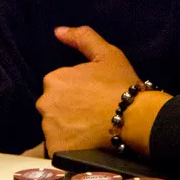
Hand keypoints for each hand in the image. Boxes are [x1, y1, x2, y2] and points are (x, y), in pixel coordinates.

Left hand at [37, 26, 141, 153]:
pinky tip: (86, 143)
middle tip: (92, 113)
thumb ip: (82, 38)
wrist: (135, 118)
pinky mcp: (56, 148)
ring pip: (55, 128)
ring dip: (68, 128)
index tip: (93, 96)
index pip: (58, 86)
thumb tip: (58, 31)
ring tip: (91, 129)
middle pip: (53, 107)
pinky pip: (58, 147)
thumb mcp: (107, 54)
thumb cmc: (121, 85)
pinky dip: (69, 145)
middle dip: (68, 110)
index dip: (77, 91)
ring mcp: (49, 128)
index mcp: (54, 79)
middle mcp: (45, 103)